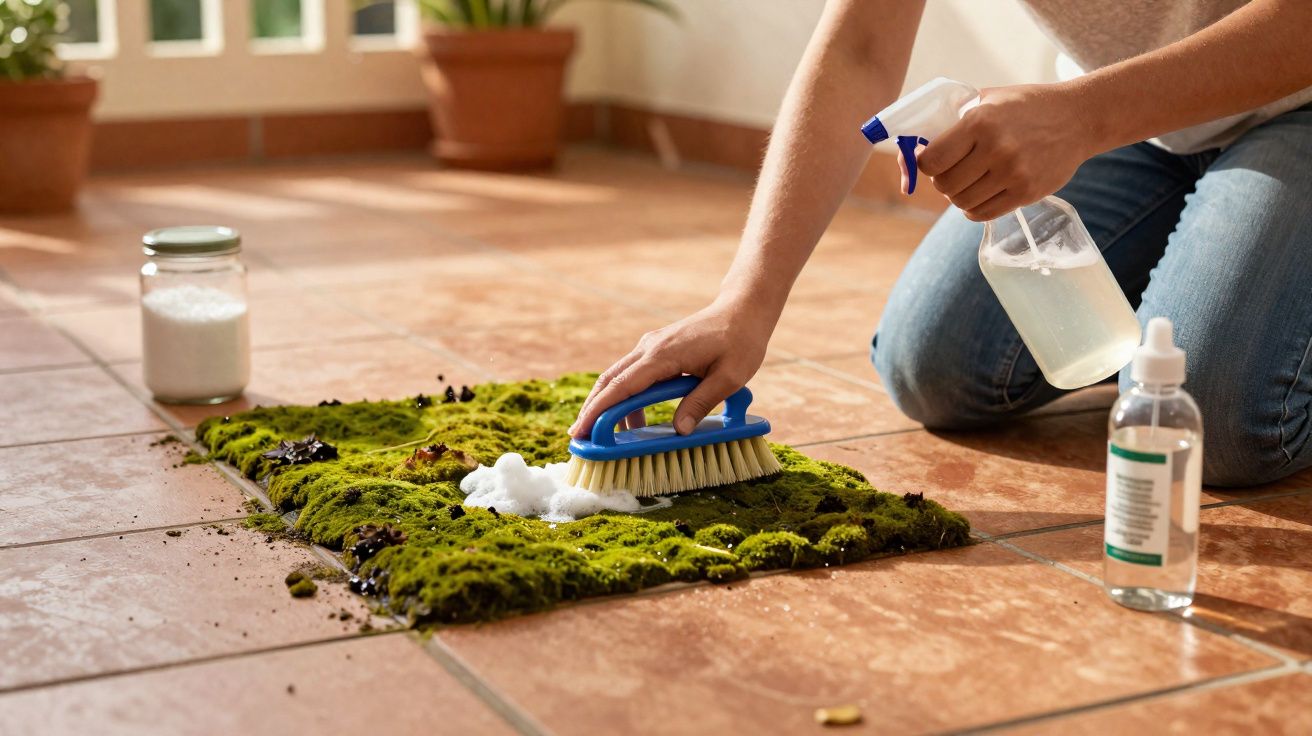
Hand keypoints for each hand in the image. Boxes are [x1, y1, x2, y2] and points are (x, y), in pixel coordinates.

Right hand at [568, 295, 772, 439]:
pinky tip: (632, 418)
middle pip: (609, 380)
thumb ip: (701, 402)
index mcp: (664, 355)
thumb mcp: (730, 377)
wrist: (743, 311)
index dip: (599, 410)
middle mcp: (650, 348)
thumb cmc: (740, 341)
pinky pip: (632, 374)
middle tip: (579, 437)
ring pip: (617, 376)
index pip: (622, 386)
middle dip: (591, 409)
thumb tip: (679, 430)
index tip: (581, 430)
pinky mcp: (657, 349)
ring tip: (601, 433)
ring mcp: (651, 346)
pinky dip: (623, 395)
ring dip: (605, 402)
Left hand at [914, 83, 1094, 221]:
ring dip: (958, 196)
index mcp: (980, 122)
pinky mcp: (1026, 193)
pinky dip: (974, 209)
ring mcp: (1013, 174)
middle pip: (944, 185)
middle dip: (941, 181)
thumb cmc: (1029, 106)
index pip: (931, 160)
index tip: (929, 161)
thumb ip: (958, 116)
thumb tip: (922, 141)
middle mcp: (995, 149)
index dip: (924, 164)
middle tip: (950, 173)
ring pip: (961, 203)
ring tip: (967, 183)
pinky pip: (983, 213)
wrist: (1079, 118)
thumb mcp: (991, 98)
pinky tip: (979, 196)